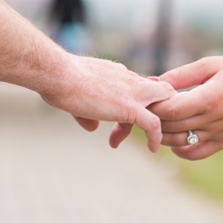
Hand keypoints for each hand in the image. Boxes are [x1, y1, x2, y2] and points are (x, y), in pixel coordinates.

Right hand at [40, 57, 174, 151]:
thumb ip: (88, 113)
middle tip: (144, 132)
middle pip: (159, 94)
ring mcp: (133, 92)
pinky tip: (153, 149)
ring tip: (152, 144)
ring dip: (159, 125)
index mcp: (119, 74)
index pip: (138, 89)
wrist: (58, 74)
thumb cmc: (60, 82)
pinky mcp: (130, 107)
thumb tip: (93, 127)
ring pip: (164, 105)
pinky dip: (156, 137)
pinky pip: (153, 124)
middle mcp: (130, 79)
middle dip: (157, 111)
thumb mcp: (77, 97)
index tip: (123, 121)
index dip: (136, 106)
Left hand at [147, 56, 222, 159]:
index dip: (155, 105)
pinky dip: (180, 150)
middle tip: (147, 109)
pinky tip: (175, 140)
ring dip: (163, 134)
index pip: (170, 109)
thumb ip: (182, 74)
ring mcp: (218, 134)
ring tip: (157, 122)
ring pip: (178, 142)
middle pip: (171, 126)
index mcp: (209, 98)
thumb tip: (155, 82)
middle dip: (154, 118)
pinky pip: (195, 154)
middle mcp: (212, 120)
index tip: (149, 97)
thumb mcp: (211, 65)